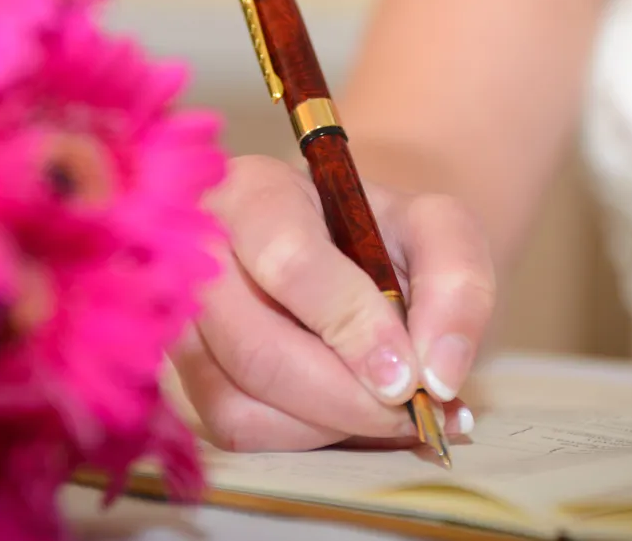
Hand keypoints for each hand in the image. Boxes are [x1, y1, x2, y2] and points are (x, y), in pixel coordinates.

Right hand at [172, 155, 493, 451]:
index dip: (351, 325)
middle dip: (343, 395)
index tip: (410, 377)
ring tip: (383, 411)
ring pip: (237, 401)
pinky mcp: (177, 377)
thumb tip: (440, 373)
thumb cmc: (379, 236)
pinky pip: (231, 429)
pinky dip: (299, 438)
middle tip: (407, 411)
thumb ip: (456, 282)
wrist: (339, 252)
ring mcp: (174, 320)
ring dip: (324, 424)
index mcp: (252, 193)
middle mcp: (191, 253)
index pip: (289, 262)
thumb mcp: (436, 231)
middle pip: (254, 346)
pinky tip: (344, 416)